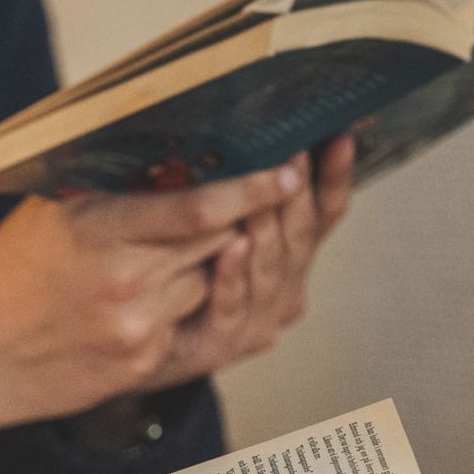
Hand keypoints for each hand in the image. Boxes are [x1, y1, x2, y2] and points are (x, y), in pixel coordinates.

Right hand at [0, 140, 354, 461]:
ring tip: (165, 258)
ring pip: (210, 283)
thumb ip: (109, 186)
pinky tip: (143, 300)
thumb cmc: (5, 277)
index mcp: (96, 226)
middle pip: (218, 242)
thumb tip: (172, 147)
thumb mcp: (48, 213)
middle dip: (238, 221)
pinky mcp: (141, 364)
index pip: (198, 206)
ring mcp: (135, 325)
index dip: (251, 188)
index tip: (286, 169)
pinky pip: (189, 323)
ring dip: (204, 268)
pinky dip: (180, 306)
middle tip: (263, 193)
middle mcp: (121, 276)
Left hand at [143, 136, 354, 392]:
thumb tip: (249, 126)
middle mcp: (285, 289)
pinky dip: (234, 276)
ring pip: (273, 269)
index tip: (340, 135)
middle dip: (298, 191)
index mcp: (290, 256)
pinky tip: (232, 246)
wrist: (133, 348)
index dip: (335, 176)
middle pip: (301, 235)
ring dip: (269, 227)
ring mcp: (258, 320)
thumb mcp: (210, 223)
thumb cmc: (175, 275)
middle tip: (294, 150)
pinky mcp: (222, 345)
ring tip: (268, 189)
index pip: (324, 212)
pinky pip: (233, 307)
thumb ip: (234, 189)